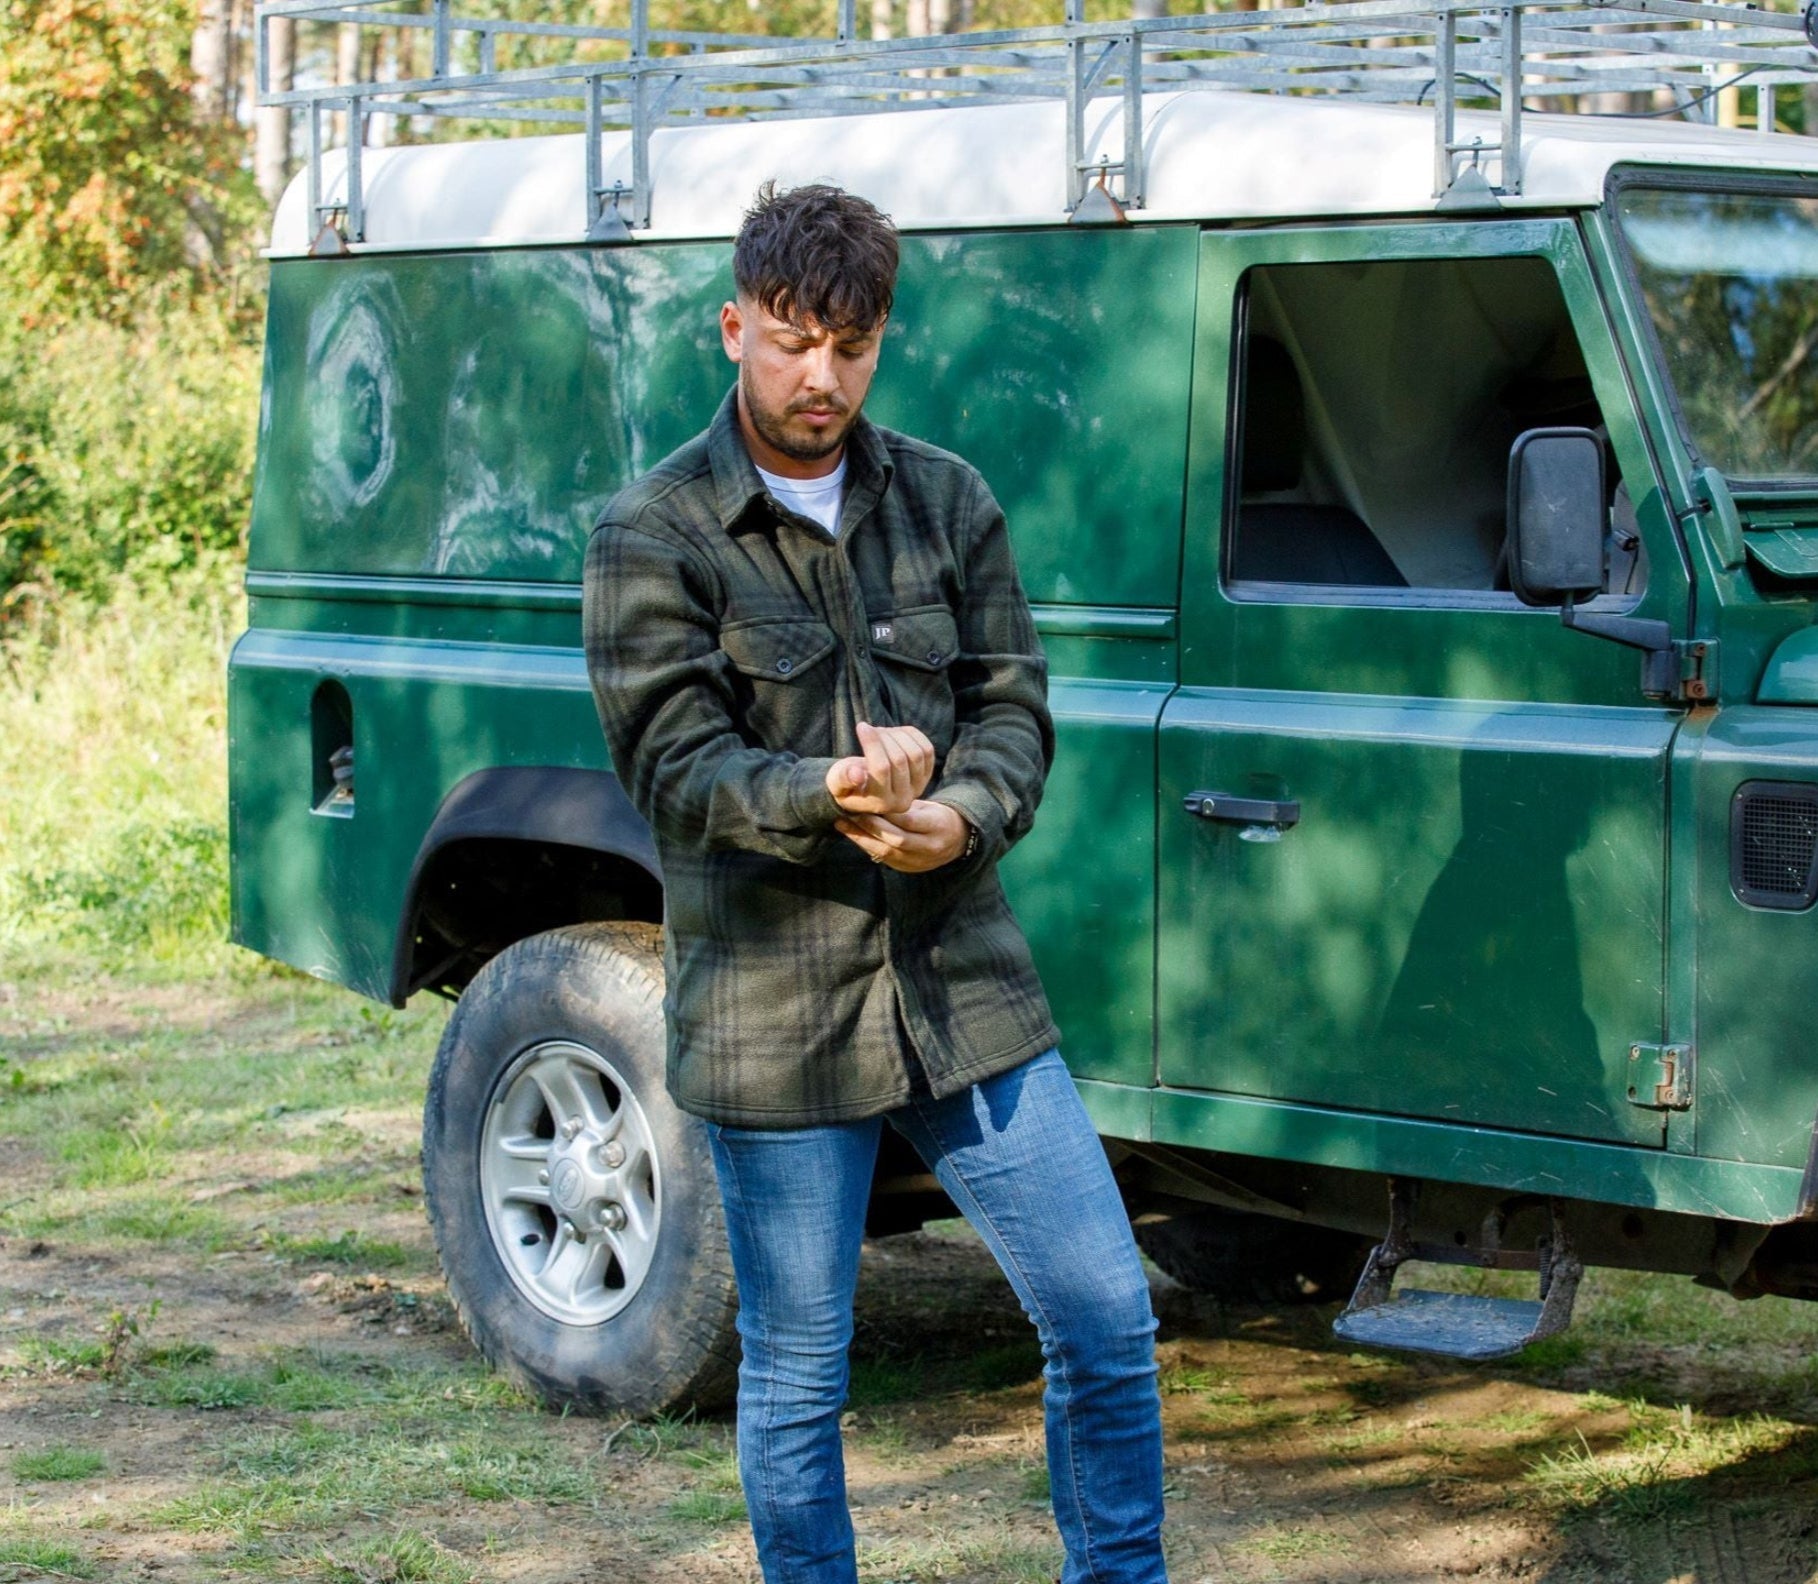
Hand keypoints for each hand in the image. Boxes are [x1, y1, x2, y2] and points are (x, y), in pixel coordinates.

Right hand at [825, 721, 934, 814]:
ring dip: (897, 735)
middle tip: (868, 729)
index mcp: (881, 804)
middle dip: (882, 738)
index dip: (872, 744)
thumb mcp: (836, 783)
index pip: (881, 768)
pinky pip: (927, 749)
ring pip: (916, 753)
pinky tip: (895, 733)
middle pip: (899, 759)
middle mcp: (903, 800)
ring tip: (880, 732)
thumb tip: (857, 773)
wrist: (863, 788)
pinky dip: (912, 735)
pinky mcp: (927, 775)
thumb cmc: (846, 783)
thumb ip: (843, 779)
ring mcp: (918, 788)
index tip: (861, 726)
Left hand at [836, 799, 969, 872]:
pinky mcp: (906, 868)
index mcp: (937, 826)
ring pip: (885, 851)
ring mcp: (917, 861)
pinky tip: (851, 835)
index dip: (886, 811)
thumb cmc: (936, 817)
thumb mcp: (927, 806)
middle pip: (895, 838)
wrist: (955, 842)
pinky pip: (882, 858)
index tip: (866, 798)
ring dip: (861, 837)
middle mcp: (929, 846)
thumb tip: (874, 793)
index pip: (909, 819)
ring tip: (842, 823)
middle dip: (869, 825)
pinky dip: (865, 845)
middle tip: (848, 811)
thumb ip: (905, 805)